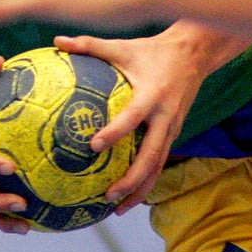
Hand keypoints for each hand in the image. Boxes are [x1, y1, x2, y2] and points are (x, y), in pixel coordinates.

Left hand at [51, 31, 207, 213]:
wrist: (194, 53)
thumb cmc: (152, 50)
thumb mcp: (123, 46)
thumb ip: (90, 45)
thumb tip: (57, 42)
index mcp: (152, 95)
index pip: (132, 118)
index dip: (115, 132)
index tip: (94, 146)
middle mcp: (166, 116)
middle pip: (151, 156)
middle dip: (131, 180)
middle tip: (107, 195)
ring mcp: (173, 128)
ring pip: (158, 166)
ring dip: (140, 189)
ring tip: (116, 208)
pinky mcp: (175, 134)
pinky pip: (161, 162)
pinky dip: (146, 180)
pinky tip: (128, 196)